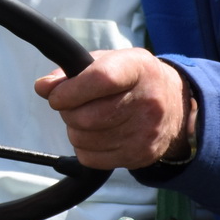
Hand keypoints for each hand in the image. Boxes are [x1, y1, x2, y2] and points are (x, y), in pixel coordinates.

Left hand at [34, 49, 196, 170]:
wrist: (176, 106)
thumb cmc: (134, 79)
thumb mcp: (110, 62)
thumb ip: (74, 70)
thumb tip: (43, 87)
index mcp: (138, 69)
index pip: (100, 79)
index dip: (70, 90)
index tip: (56, 96)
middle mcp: (147, 101)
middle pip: (87, 116)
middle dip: (67, 111)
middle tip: (72, 105)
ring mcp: (145, 132)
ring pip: (84, 139)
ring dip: (75, 129)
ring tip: (88, 118)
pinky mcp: (139, 155)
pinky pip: (90, 158)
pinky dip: (84, 147)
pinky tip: (97, 134)